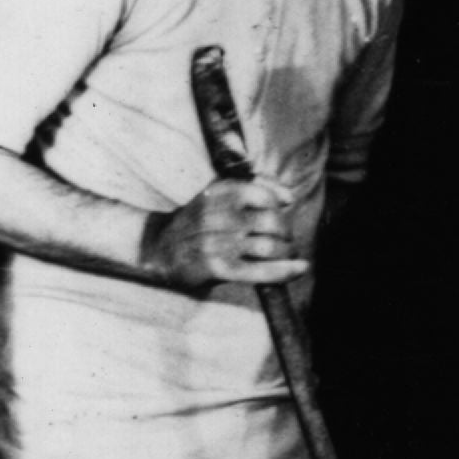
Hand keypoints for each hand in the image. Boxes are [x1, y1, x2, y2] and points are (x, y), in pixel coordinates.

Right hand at [142, 176, 309, 289]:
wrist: (157, 249)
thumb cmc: (195, 223)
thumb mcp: (214, 196)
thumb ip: (249, 187)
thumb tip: (289, 195)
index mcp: (218, 193)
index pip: (264, 194)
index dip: (281, 201)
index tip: (287, 205)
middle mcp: (218, 216)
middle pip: (272, 222)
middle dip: (287, 231)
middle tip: (285, 237)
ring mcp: (217, 243)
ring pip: (269, 246)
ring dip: (286, 251)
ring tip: (287, 253)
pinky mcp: (218, 267)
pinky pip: (260, 270)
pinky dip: (285, 270)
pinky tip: (301, 268)